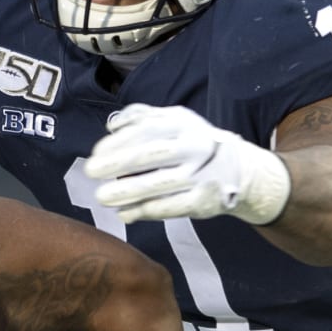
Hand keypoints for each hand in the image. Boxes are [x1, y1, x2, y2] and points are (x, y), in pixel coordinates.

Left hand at [87, 103, 290, 224]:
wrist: (241, 170)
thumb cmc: (194, 142)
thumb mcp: (175, 120)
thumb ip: (143, 117)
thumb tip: (112, 125)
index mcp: (184, 124)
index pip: (146, 130)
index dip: (118, 142)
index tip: (96, 152)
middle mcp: (194, 147)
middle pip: (150, 155)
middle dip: (116, 163)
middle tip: (90, 172)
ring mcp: (201, 176)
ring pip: (158, 184)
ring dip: (126, 191)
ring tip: (102, 196)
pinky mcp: (204, 201)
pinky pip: (171, 207)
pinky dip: (145, 211)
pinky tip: (125, 213)